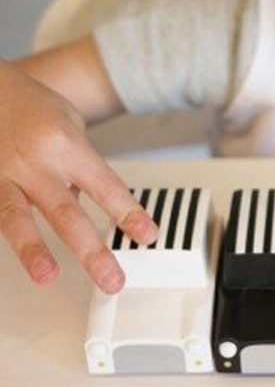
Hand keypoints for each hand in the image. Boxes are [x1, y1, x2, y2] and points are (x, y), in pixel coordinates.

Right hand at [0, 58, 158, 293]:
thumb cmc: (34, 107)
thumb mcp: (71, 126)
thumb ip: (82, 167)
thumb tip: (87, 203)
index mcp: (66, 146)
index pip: (106, 187)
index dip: (129, 215)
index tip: (147, 236)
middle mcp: (35, 163)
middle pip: (66, 213)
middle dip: (92, 251)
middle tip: (112, 279)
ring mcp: (2, 174)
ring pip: (17, 218)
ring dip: (33, 251)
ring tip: (47, 276)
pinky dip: (8, 235)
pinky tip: (22, 256)